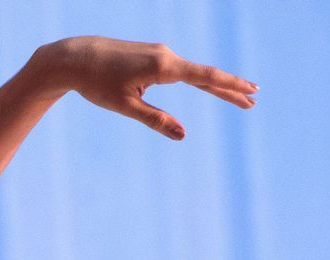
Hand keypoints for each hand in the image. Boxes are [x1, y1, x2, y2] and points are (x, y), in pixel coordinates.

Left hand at [32, 36, 256, 138]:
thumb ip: (155, 120)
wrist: (75, 58)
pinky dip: (197, 78)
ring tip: (236, 97)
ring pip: (193, 71)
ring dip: (215, 84)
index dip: (230, 86)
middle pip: (205, 74)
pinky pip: (180, 69)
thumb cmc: (96, 84)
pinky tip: (205, 85)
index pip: (205, 77)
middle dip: (229, 89)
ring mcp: (160, 53)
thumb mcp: (125, 107)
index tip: (252, 91)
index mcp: (163, 67)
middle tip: (254, 101)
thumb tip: (182, 135)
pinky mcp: (152, 55)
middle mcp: (166, 55)